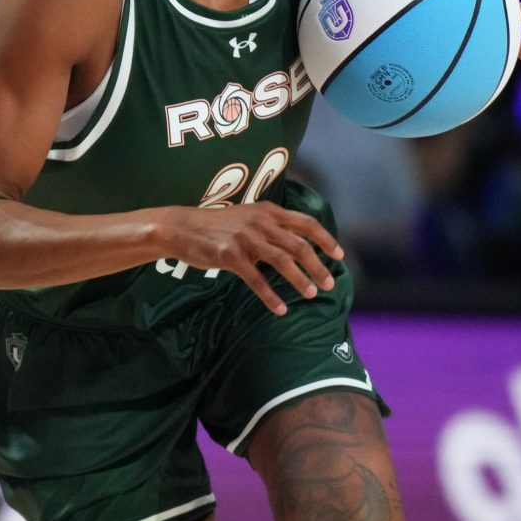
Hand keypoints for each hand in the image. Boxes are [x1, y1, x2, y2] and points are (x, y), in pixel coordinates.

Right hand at [160, 204, 344, 315]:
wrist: (181, 228)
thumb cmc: (216, 227)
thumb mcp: (247, 217)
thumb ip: (270, 226)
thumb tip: (296, 245)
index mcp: (268, 212)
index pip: (306, 223)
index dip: (326, 239)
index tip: (339, 255)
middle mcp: (260, 222)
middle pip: (299, 245)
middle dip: (318, 265)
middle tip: (330, 283)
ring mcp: (246, 238)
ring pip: (283, 261)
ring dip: (301, 279)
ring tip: (312, 294)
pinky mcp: (230, 256)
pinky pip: (257, 280)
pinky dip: (271, 296)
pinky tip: (281, 309)